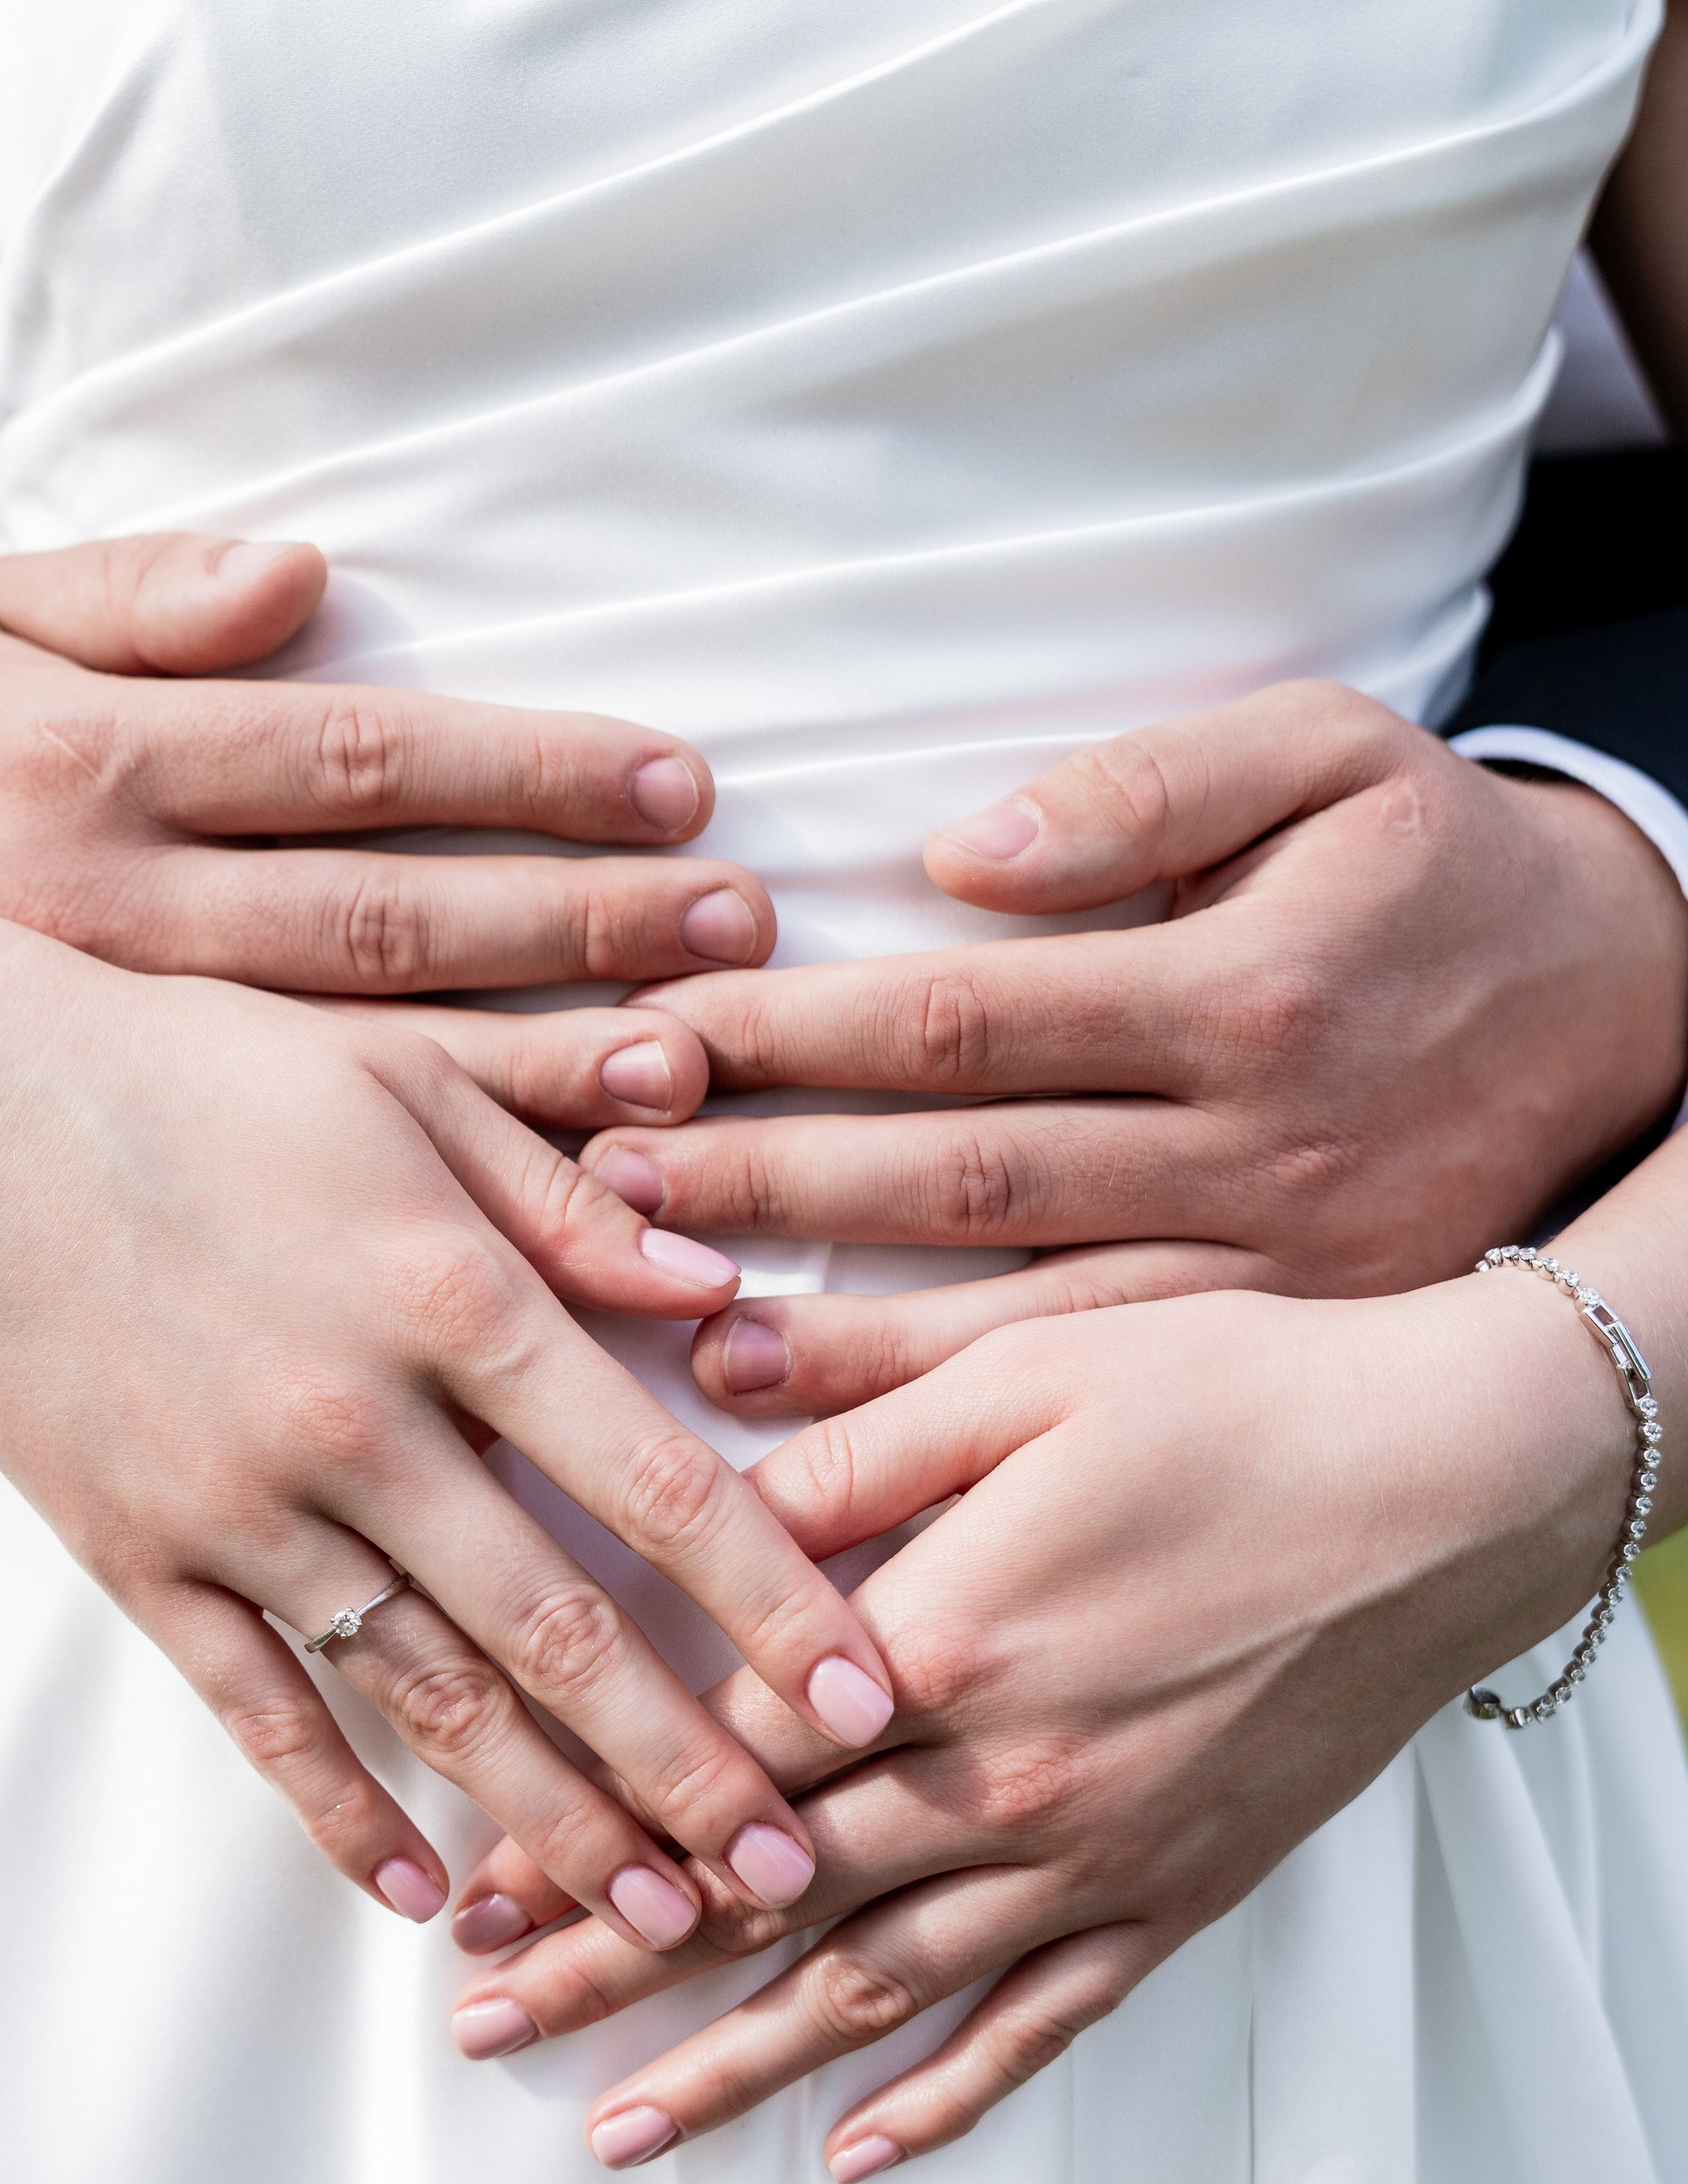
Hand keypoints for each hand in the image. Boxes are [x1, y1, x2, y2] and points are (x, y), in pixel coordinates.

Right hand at [0, 531, 776, 1132]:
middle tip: (736, 926)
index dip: (525, 771)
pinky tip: (563, 1211)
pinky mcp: (137, 1150)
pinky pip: (311, 1176)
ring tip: (690, 1071)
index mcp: (95, 768)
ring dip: (541, 1074)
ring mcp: (128, 1056)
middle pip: (387, 919)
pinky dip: (445, 1193)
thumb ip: (138, 593)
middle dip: (576, 924)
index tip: (680, 783)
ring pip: (365, 1068)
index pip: (353, 759)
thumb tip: (298, 573)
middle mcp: (122, 919)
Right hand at [0, 866, 898, 1945]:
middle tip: (793, 1874)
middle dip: (690, 1768)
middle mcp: (361, 1424)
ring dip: (557, 1822)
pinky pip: (261, 1715)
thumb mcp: (408, 1084)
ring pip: (432, 1700)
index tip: (877, 1703)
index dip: (779, 1608)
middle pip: (561, 1633)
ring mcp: (244, 1505)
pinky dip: (343, 1813)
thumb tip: (731, 1296)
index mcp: (452, 1297)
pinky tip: (426, 1896)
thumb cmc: (202, 1072)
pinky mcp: (142, 1559)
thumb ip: (573, 1200)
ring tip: (661, 1922)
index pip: (657, 1485)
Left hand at [444, 1264, 1645, 2165]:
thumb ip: (848, 1422)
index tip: (476, 1878)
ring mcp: (1094, 1856)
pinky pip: (1044, 2027)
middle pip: (763, 1898)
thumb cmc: (1241, 1397)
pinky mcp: (1175, 1894)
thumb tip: (684, 1433)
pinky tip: (861, 2155)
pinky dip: (948, 2099)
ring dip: (735, 2067)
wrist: (1460, 1485)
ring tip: (612, 2130)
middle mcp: (1005, 1778)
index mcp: (947, 1636)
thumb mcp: (1030, 1366)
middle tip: (480, 2027)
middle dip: (610, 1969)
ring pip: (879, 1992)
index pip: (718, 1763)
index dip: (586, 1826)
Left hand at [571, 683, 1687, 1414]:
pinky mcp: (1270, 1334)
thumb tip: (966, 859)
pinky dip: (947, 1413)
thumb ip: (1151, 787)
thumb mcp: (1333, 759)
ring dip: (828, 1322)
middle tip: (599, 1177)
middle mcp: (1246, 1142)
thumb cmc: (1433, 871)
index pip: (962, 1018)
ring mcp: (1261, 1263)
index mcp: (1238, 990)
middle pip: (959, 1171)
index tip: (647, 1031)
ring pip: (1012, 1307)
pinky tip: (820, 1424)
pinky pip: (1086, 1387)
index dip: (790, 1032)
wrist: (1620, 1024)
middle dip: (764, 1175)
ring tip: (659, 1320)